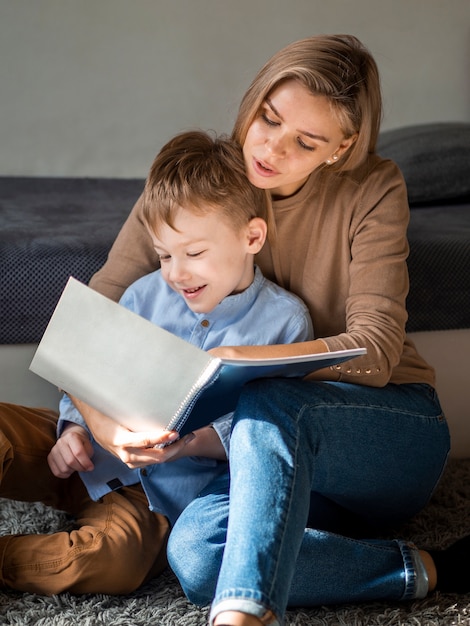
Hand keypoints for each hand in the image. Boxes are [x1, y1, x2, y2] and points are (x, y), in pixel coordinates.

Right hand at [47, 423, 94, 477]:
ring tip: (77, 466)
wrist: (71, 440)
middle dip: (80, 468)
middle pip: (70, 461)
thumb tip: (87, 466)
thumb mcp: (88, 446)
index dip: (86, 462)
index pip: (78, 452)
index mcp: (71, 436)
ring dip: (73, 471)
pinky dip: (66, 474)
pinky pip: (57, 472)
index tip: (91, 467)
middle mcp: (60, 442)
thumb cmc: (82, 444)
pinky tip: (70, 469)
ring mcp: (53, 450)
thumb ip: (88, 454)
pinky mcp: (49, 458)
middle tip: (85, 468)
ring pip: (64, 468)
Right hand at [68, 395, 226, 468]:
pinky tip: (175, 445)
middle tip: (190, 435)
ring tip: (188, 438)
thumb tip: (155, 392)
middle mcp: (124, 453)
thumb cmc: (106, 411)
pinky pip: (150, 462)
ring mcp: (127, 459)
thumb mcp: (117, 409)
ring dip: (173, 451)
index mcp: (120, 439)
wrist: (92, 421)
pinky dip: (164, 454)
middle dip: (176, 447)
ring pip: (156, 461)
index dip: (162, 438)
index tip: (176, 431)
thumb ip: (134, 408)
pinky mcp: (131, 461)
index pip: (145, 441)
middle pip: (156, 456)